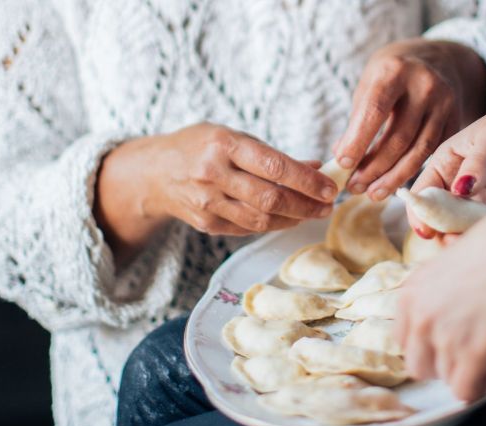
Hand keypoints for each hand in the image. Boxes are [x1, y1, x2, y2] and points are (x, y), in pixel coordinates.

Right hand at [96, 123, 337, 262]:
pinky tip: (289, 218)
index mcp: (223, 144)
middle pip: (270, 198)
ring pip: (261, 218)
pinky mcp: (206, 223)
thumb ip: (272, 154)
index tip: (329, 187)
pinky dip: (273, 224)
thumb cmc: (200, 147)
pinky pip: (248, 228)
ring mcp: (208, 201)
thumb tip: (316, 168)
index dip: (306, 181)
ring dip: (294, 218)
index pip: (274, 166)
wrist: (155, 172)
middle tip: (328, 205)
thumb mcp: (233, 137)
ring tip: (313, 212)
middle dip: (306, 204)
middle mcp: (213, 173)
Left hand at [334, 39, 485, 200]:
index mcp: (395, 70)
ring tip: (372, 193)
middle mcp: (424, 85)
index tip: (342, 165)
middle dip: (374, 168)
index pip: (374, 112)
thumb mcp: (369, 85)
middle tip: (354, 187)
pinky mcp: (457, 120)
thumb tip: (342, 158)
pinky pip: (432, 154)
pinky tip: (393, 184)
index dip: (358, 142)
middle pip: (398, 138)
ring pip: (418, 152)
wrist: (436, 59)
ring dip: (393, 178)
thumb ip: (357, 120)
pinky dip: (411, 172)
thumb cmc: (392, 75)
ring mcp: (445, 103)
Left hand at [396, 197, 485, 401]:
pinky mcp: (473, 355)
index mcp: (410, 295)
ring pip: (445, 379)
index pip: (403, 340)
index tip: (450, 339)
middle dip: (442, 363)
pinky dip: (480, 386)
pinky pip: (466, 392)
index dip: (428, 344)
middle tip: (469, 350)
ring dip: (467, 370)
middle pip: (418, 366)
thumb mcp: (449, 264)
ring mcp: (444, 338)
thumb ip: (437, 294)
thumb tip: (446, 318)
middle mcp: (420, 319)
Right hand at [408, 81, 485, 237]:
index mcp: (447, 163)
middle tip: (449, 240)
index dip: (420, 211)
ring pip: (463, 227)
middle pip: (440, 216)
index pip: (425, 191)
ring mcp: (481, 200)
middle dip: (441, 231)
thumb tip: (459, 190)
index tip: (425, 229)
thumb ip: (478, 161)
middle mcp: (459, 185)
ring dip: (462, 238)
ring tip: (468, 243)